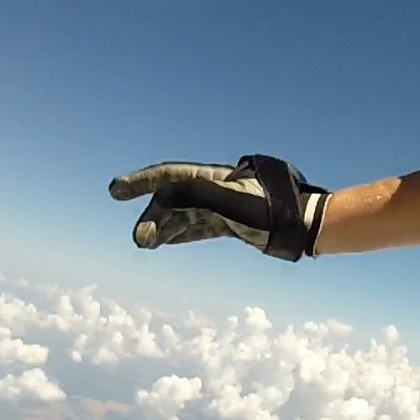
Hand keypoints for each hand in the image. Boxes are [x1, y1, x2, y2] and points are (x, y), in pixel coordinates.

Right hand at [108, 155, 327, 260]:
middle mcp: (216, 189)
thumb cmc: (271, 209)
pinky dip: (179, 234)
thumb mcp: (230, 201)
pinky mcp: (233, 224)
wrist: (303, 225)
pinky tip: (163, 242)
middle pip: (175, 200)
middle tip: (139, 239)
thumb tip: (160, 197)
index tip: (115, 190)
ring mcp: (224, 207)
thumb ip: (195, 195)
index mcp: (214, 176)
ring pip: (184, 216)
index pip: (169, 176)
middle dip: (154, 217)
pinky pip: (198, 228)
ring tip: (145, 243)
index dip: (141, 182)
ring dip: (163, 228)